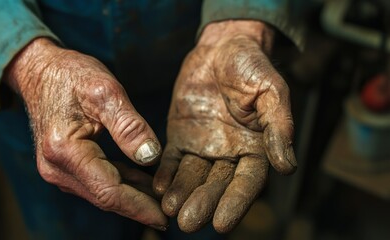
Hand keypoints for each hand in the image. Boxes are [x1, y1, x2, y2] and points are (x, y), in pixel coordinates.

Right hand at [4, 38, 166, 229]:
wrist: (39, 70)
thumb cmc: (71, 75)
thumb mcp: (105, 91)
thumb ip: (129, 125)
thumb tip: (150, 157)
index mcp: (65, 150)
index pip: (109, 191)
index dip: (139, 207)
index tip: (163, 217)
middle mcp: (56, 167)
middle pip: (104, 198)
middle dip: (138, 208)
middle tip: (168, 213)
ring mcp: (57, 169)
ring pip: (101, 193)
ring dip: (131, 198)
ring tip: (160, 200)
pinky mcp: (64, 165)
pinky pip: (96, 181)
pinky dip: (120, 184)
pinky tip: (141, 183)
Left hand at [153, 21, 296, 232]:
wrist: (222, 47)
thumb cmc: (253, 66)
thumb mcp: (273, 92)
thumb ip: (279, 127)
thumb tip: (287, 166)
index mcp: (255, 147)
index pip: (247, 182)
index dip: (236, 203)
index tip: (223, 224)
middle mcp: (228, 152)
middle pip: (216, 184)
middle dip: (203, 203)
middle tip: (189, 222)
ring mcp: (203, 145)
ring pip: (193, 174)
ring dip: (182, 192)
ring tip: (170, 209)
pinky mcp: (181, 135)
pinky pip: (172, 158)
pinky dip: (166, 172)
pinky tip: (159, 187)